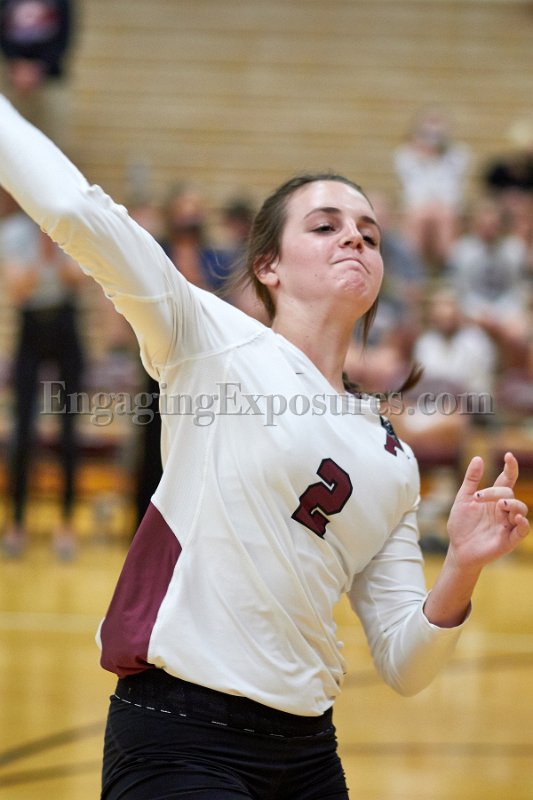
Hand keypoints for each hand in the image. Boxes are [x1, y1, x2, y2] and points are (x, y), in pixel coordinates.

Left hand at [446, 452, 528, 571]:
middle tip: (478, 497)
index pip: (507, 480)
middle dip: (496, 492)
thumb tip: (478, 458)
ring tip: (501, 504)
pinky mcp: (509, 539)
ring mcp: (507, 524)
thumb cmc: (461, 524)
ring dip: (513, 504)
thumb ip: (471, 480)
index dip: (510, 467)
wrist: (457, 548)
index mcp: (494, 498)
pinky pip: (523, 530)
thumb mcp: (463, 499)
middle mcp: (503, 509)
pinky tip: (516, 519)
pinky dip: (523, 524)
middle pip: (509, 493)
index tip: (508, 455)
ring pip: (521, 509)